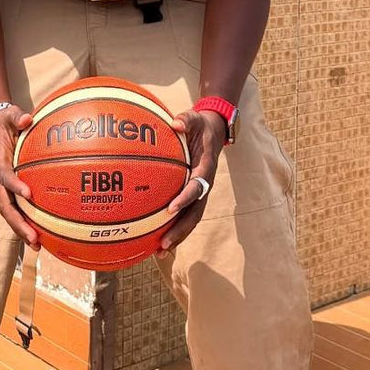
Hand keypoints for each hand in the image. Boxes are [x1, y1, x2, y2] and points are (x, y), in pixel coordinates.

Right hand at [0, 105, 39, 248]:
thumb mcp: (10, 114)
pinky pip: (19, 210)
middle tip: (34, 238)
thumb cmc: (6, 121)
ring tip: (38, 246)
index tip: (29, 194)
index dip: (15, 185)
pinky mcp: (12, 191)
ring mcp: (5, 188)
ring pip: (11, 213)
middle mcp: (0, 179)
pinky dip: (29, 223)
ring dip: (22, 230)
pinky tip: (45, 236)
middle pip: (6, 206)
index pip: (5, 176)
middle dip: (18, 223)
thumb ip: (17, 116)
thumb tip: (27, 119)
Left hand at [160, 109, 225, 251]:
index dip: (185, 198)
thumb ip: (186, 120)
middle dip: (180, 230)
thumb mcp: (195, 118)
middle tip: (164, 244)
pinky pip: (184, 214)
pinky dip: (173, 227)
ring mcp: (199, 192)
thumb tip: (176, 124)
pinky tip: (155, 239)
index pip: (197, 187)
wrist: (213, 130)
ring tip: (159, 251)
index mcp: (206, 169)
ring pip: (191, 219)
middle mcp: (204, 185)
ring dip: (177, 236)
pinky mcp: (193, 195)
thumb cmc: (200, 125)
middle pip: (195, 213)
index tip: (171, 209)